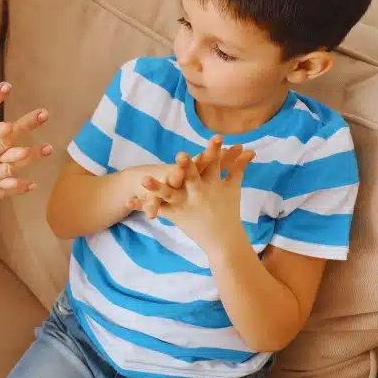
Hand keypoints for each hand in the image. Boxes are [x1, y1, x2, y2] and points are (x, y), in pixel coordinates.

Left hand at [136, 136, 254, 248]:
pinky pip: (158, 209)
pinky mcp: (176, 215)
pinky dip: (143, 206)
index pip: (215, 164)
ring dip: (156, 187)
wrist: (223, 240)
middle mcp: (200, 194)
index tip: (216, 138)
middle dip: (185, 168)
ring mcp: (186, 205)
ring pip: (169, 194)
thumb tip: (249, 151)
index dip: (215, 150)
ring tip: (143, 179)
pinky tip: (128, 201)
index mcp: (213, 184)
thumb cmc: (228, 210)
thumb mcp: (233, 187)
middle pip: (191, 178)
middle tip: (179, 155)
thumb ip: (238, 167)